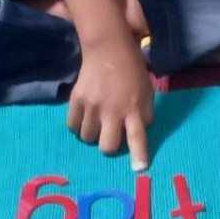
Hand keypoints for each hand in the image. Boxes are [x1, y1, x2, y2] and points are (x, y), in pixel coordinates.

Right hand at [67, 38, 153, 170]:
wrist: (108, 49)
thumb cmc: (132, 72)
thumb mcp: (147, 93)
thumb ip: (144, 115)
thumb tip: (135, 136)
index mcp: (134, 109)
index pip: (138, 136)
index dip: (139, 155)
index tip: (139, 170)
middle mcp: (113, 110)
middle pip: (107, 146)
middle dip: (109, 146)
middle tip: (109, 135)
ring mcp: (92, 105)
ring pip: (87, 138)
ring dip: (93, 134)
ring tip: (97, 121)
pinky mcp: (76, 100)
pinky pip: (72, 126)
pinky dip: (78, 126)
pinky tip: (84, 117)